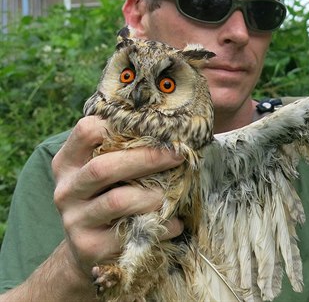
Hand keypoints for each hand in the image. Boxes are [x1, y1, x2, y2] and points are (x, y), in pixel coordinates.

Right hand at [52, 116, 184, 279]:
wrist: (87, 248)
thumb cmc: (107, 196)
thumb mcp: (104, 171)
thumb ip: (121, 150)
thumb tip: (169, 128)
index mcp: (68, 163)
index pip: (86, 131)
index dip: (120, 125)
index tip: (154, 128)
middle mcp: (67, 190)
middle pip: (104, 167)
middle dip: (147, 158)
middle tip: (177, 156)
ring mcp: (75, 220)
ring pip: (118, 201)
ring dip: (154, 195)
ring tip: (173, 194)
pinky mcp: (90, 247)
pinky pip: (131, 232)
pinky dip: (161, 226)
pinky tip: (175, 223)